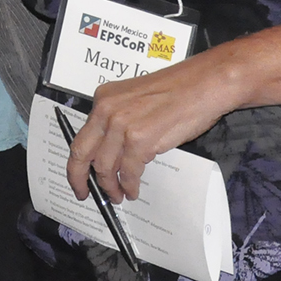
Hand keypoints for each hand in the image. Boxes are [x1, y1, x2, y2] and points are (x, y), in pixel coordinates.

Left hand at [68, 56, 235, 205]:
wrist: (204, 84)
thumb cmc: (178, 90)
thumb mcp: (135, 99)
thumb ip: (118, 120)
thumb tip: (109, 151)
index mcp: (104, 98)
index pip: (82, 136)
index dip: (77, 162)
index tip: (77, 176)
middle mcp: (107, 110)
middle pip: (82, 153)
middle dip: (79, 178)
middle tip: (84, 193)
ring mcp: (122, 125)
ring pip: (105, 167)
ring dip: (110, 187)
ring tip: (118, 195)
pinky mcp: (140, 139)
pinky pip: (129, 171)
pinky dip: (130, 185)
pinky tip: (133, 190)